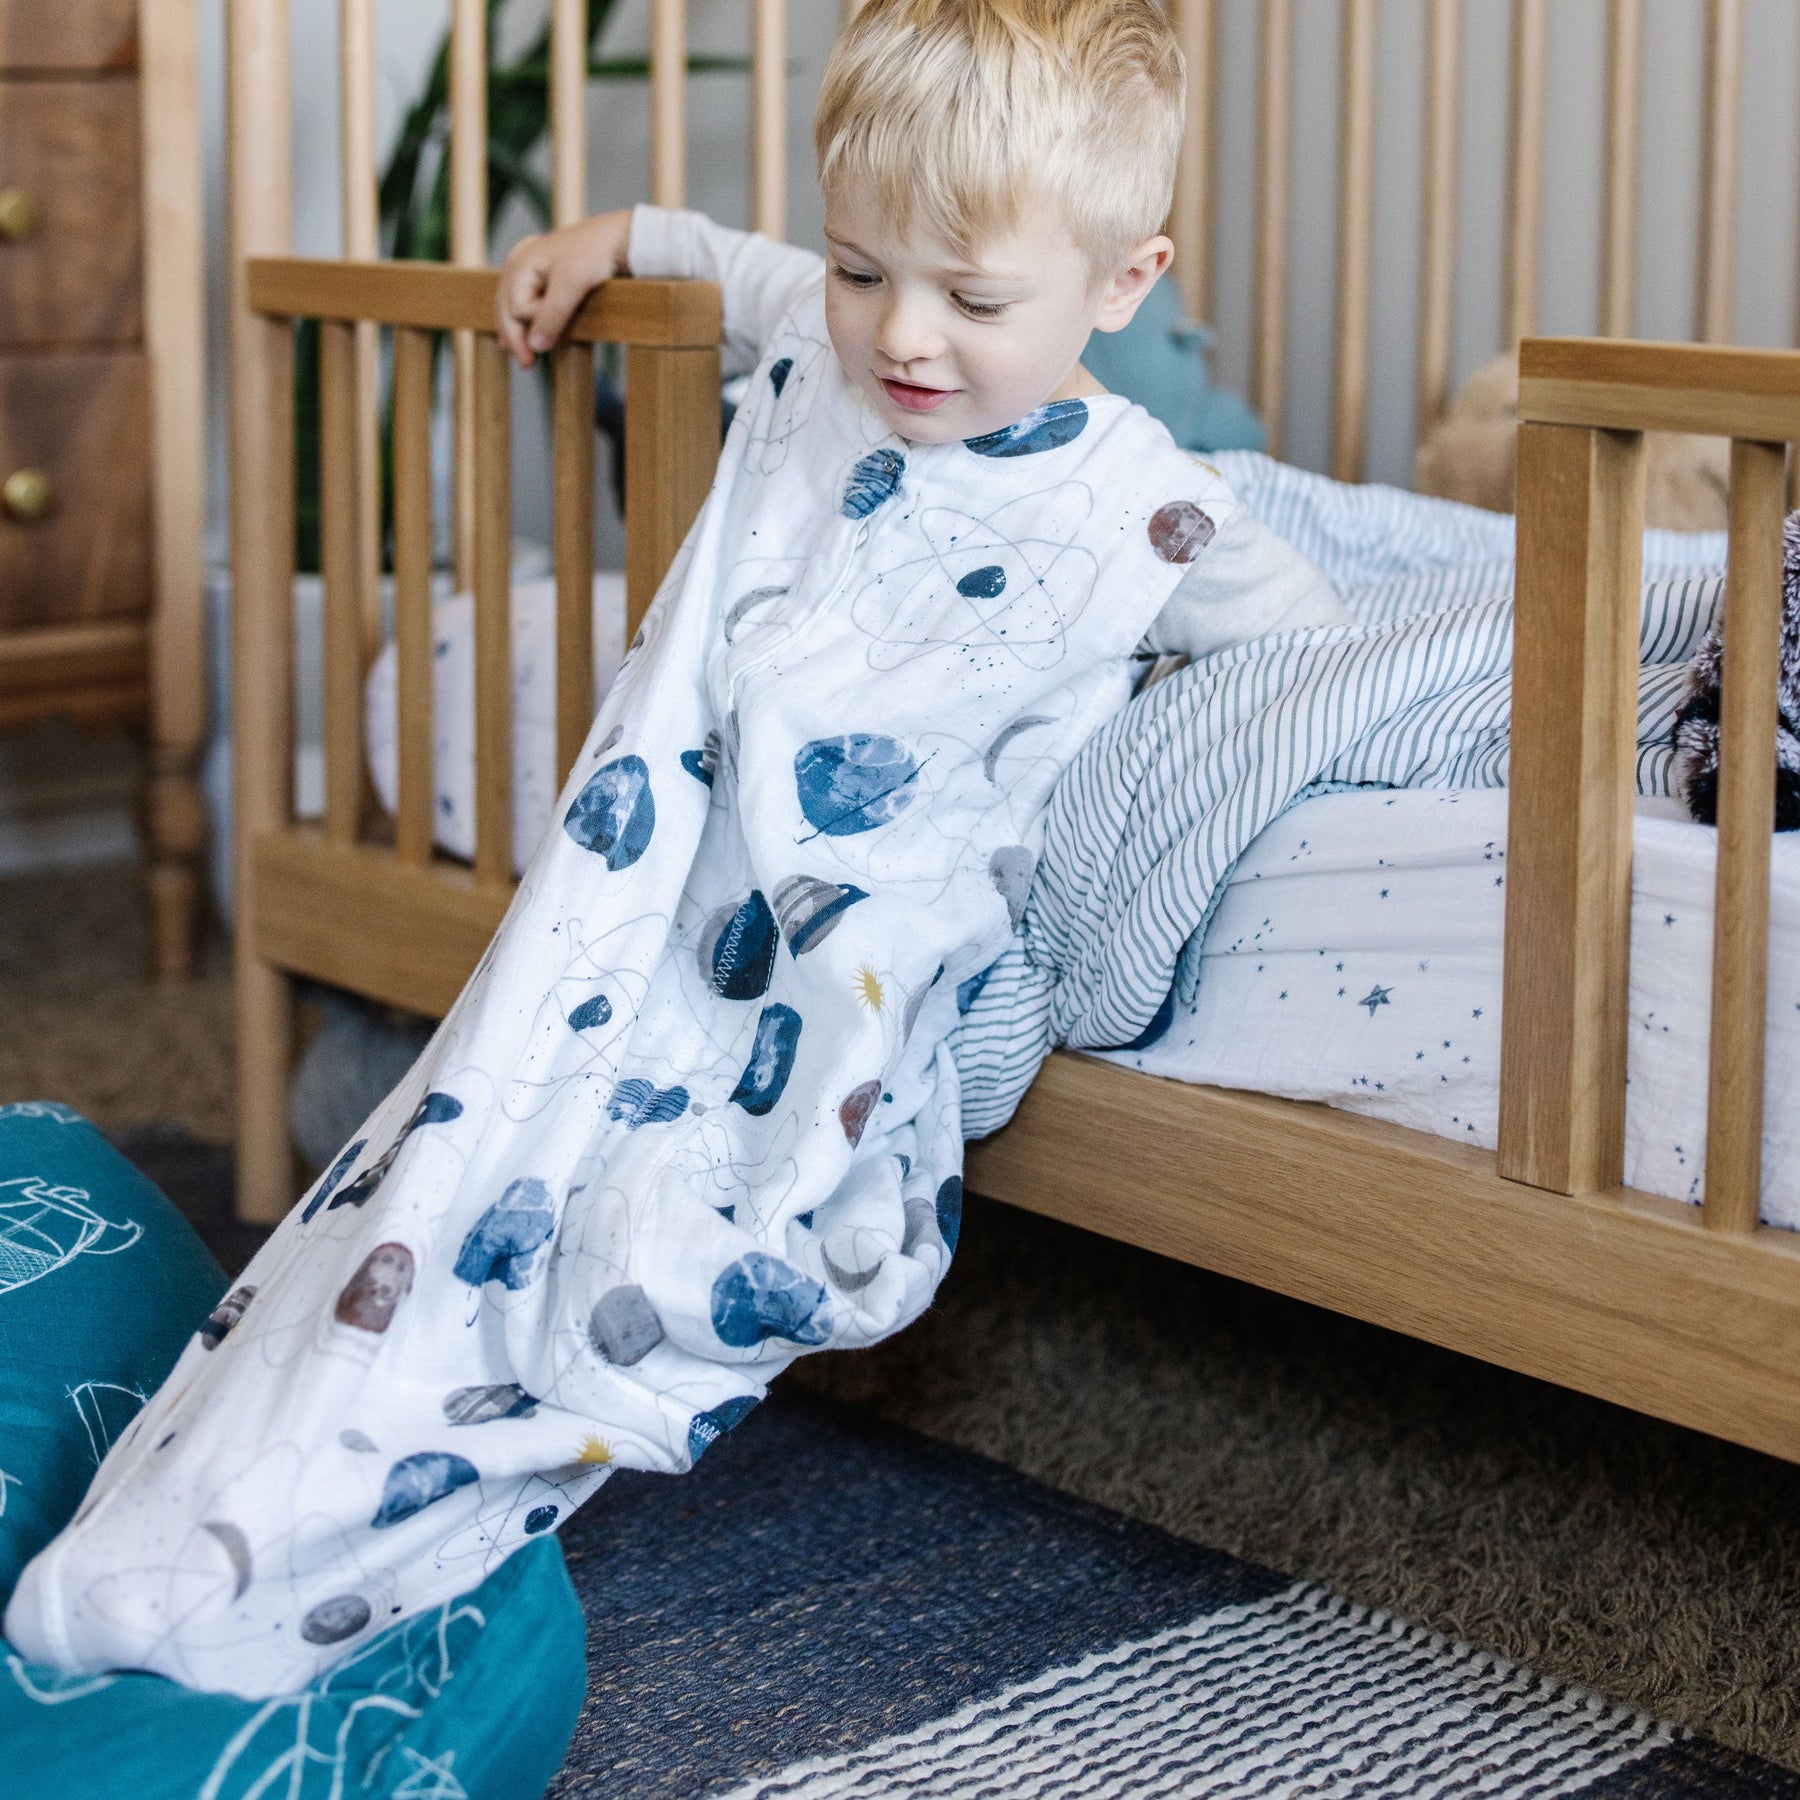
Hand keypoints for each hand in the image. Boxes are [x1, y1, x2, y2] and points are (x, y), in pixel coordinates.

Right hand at [495, 210, 632, 367]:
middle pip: (507, 307)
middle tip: (527, 365)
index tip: (545, 345)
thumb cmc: (595, 255)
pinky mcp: (548, 273)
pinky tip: (528, 332)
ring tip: (524, 355)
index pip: (516, 308)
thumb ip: (552, 316)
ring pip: (514, 304)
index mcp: (521, 263)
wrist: (622, 238)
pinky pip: (527, 298)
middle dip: (515, 336)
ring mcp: (532, 267)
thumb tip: (534, 347)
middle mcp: (520, 263)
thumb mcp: (572, 285)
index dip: (533, 326)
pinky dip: (527, 317)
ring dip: (518, 329)